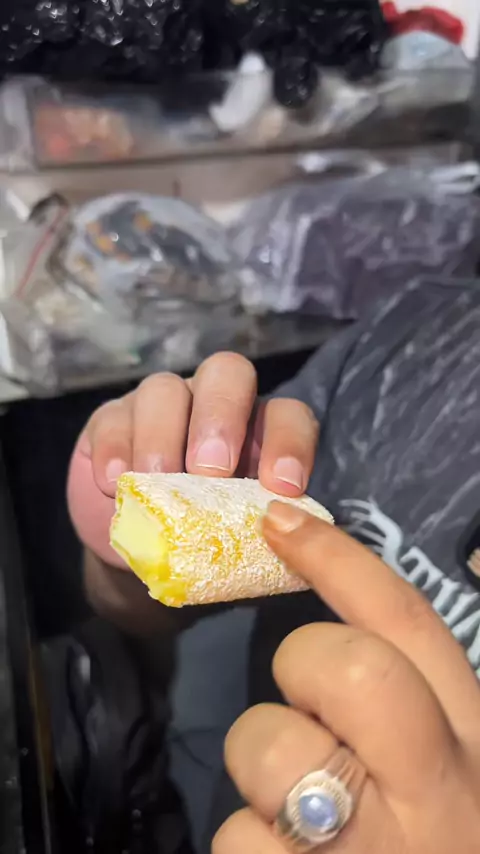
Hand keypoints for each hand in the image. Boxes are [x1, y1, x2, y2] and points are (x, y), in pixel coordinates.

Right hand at [67, 353, 318, 567]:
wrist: (145, 550)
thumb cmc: (207, 538)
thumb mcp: (238, 537)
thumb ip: (258, 529)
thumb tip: (282, 541)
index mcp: (259, 429)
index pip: (286, 414)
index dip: (289, 443)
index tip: (282, 487)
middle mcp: (214, 404)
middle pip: (226, 373)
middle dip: (221, 418)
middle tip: (210, 472)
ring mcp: (160, 405)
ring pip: (163, 389)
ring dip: (161, 435)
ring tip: (156, 480)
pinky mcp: (111, 420)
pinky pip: (112, 418)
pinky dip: (115, 449)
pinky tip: (114, 484)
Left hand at [216, 502, 479, 853]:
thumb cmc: (445, 846)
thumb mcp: (454, 774)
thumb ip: (416, 709)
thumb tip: (342, 639)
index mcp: (474, 746)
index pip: (405, 623)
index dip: (338, 559)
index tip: (278, 519)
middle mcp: (432, 794)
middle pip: (339, 665)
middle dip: (302, 668)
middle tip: (312, 708)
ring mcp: (367, 851)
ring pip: (267, 748)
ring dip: (262, 772)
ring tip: (302, 817)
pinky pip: (238, 841)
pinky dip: (251, 849)